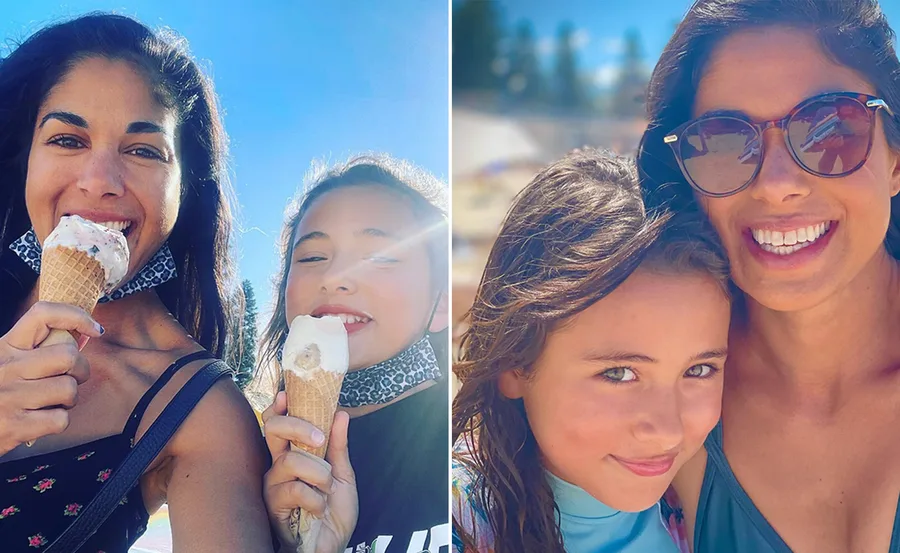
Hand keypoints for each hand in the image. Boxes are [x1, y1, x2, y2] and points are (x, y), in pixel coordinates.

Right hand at [0, 302, 101, 454]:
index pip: (43, 315)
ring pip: (68, 389)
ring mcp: (9, 396)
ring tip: (52, 402)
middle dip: (80, 370)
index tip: (95, 330)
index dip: (76, 316)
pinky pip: (60, 419)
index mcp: (5, 347)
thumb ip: (33, 349)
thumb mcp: (4, 362)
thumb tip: (77, 335)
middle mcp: (5, 367)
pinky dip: (58, 422)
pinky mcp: (14, 426)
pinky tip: (41, 421)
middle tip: (70, 379)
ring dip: (69, 399)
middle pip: (68, 356)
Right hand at [263, 392, 357, 552]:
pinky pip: (295, 489)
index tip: (286, 393)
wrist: (332, 546)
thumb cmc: (333, 514)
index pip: (277, 425)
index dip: (279, 407)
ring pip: (292, 461)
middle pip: (273, 430)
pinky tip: (319, 509)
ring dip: (319, 475)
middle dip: (298, 427)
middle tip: (320, 440)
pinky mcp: (273, 506)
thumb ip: (339, 447)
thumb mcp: (343, 476)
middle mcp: (278, 466)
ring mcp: (273, 485)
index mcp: (293, 455)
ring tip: (327, 491)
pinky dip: (316, 499)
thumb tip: (340, 414)